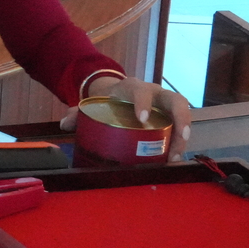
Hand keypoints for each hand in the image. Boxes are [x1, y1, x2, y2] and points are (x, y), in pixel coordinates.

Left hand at [59, 76, 193, 156]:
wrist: (118, 94)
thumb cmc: (108, 100)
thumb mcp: (95, 103)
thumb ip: (79, 112)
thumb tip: (65, 124)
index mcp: (133, 87)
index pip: (141, 90)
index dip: (143, 103)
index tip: (142, 119)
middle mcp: (156, 93)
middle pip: (176, 100)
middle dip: (180, 118)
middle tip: (179, 138)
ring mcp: (166, 105)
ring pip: (183, 115)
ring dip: (183, 136)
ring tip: (175, 156)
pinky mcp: (171, 118)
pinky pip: (180, 128)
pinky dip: (179, 143)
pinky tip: (173, 159)